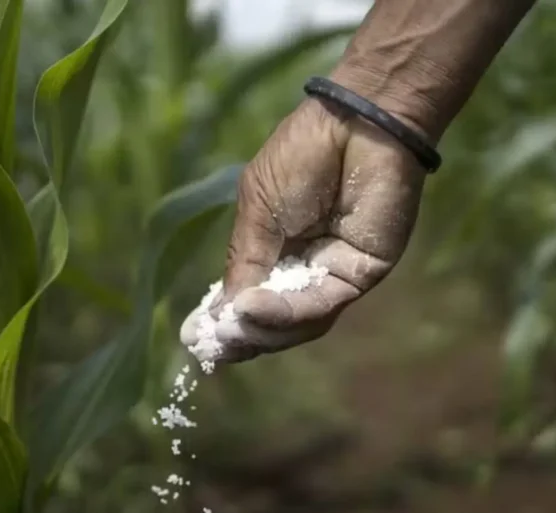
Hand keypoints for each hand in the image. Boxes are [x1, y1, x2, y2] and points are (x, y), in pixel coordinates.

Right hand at [180, 97, 426, 363]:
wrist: (355, 125)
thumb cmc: (302, 156)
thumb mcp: (257, 211)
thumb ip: (244, 264)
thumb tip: (221, 317)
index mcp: (277, 251)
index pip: (251, 299)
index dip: (226, 321)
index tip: (194, 339)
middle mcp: (306, 270)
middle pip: (274, 321)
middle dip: (242, 335)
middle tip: (212, 345)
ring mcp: (334, 275)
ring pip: (298, 323)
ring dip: (263, 329)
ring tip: (234, 324)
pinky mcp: (360, 275)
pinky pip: (321, 305)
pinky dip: (286, 313)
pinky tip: (255, 307)